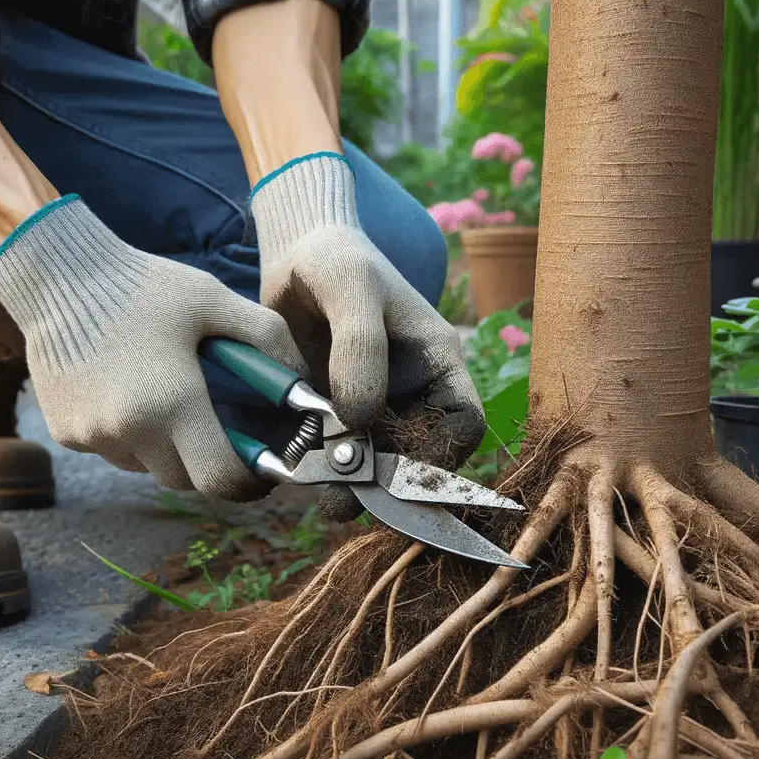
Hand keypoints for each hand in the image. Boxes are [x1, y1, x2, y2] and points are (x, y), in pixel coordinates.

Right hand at [0, 196, 307, 499]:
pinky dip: (129, 433)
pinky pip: (113, 450)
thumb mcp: (216, 301)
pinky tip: (125, 388)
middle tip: (214, 423)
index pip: (220, 479)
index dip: (248, 482)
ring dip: (165, 446)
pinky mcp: (65, 434)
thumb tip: (305, 387)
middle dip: (208, 459)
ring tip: (162, 391)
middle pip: (186, 478)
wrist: (57, 275)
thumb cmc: (144, 285)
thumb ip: (269, 343)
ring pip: (148, 467)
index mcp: (173, 403)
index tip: (263, 471)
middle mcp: (129, 431)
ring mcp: (93, 436)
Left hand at [251, 156, 485, 520]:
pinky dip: (319, 470)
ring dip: (352, 485)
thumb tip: (360, 417)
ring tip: (326, 500)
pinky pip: (333, 456)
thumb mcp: (351, 285)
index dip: (444, 454)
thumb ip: (360, 345)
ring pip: (374, 465)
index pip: (463, 424)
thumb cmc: (336, 260)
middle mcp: (411, 394)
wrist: (295, 259)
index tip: (403, 470)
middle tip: (352, 497)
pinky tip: (299, 472)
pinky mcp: (332, 419)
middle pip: (417, 457)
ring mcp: (371, 410)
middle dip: (389, 482)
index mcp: (438, 364)